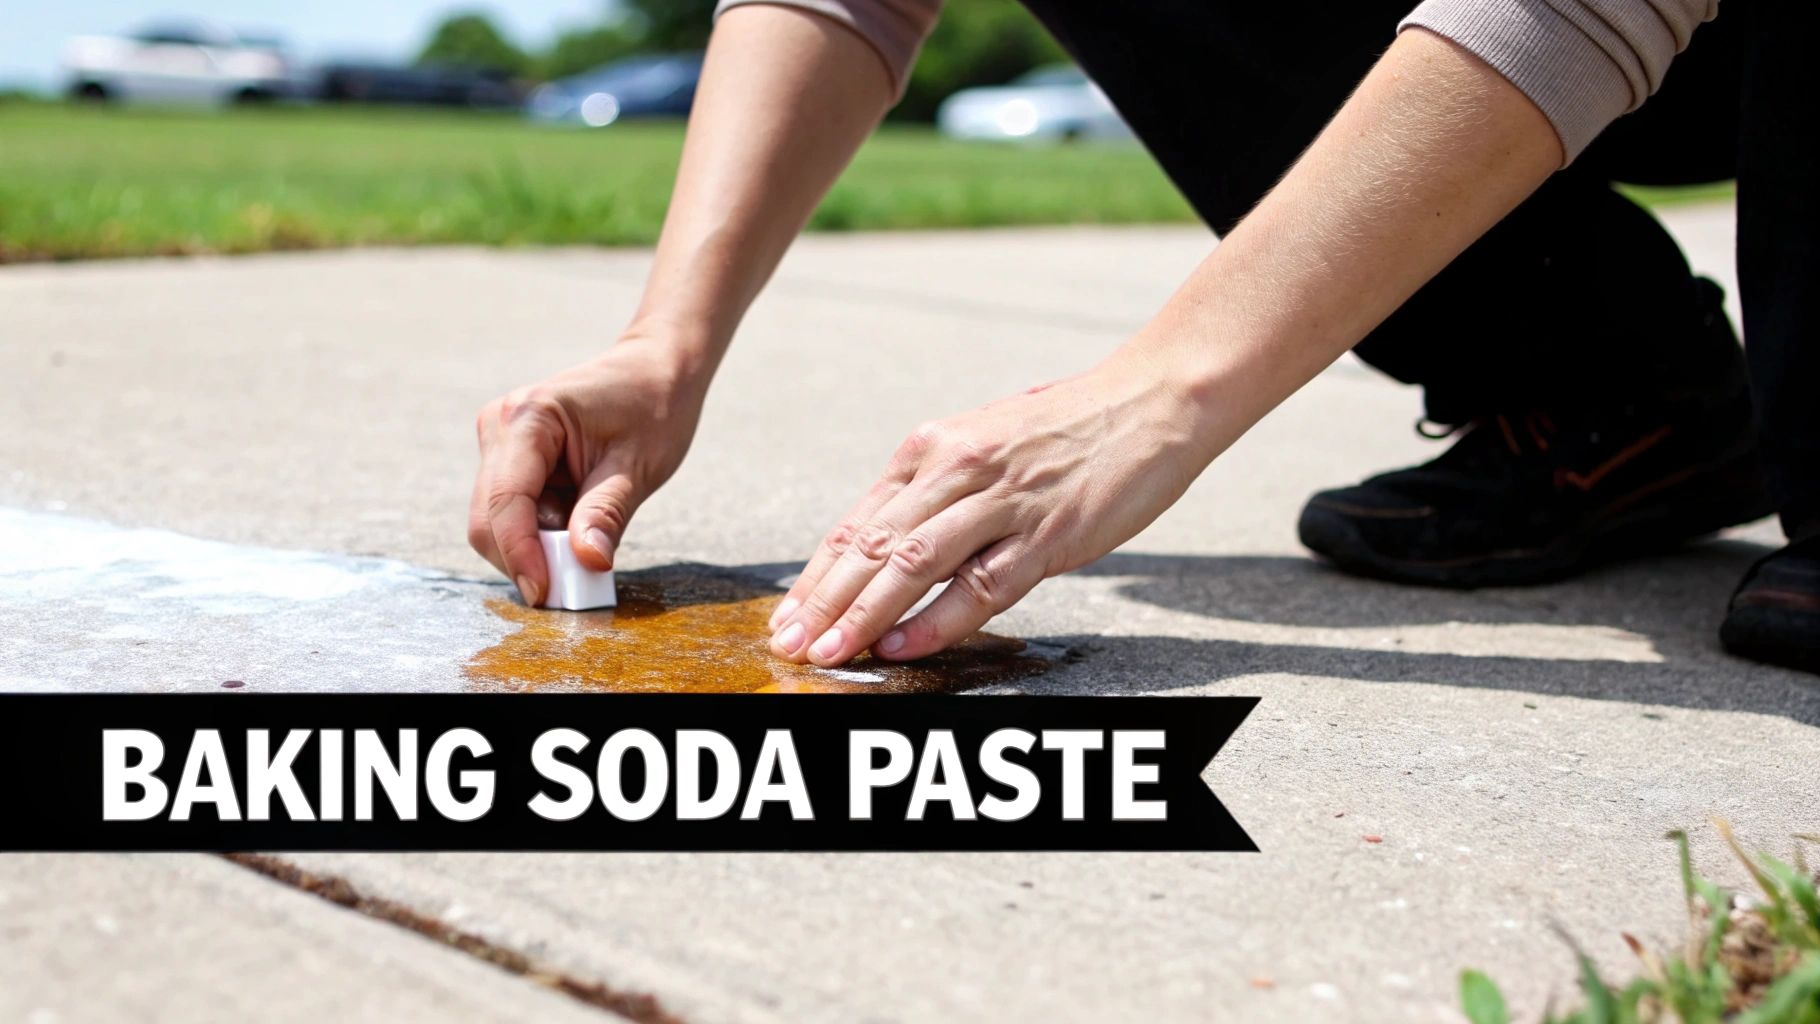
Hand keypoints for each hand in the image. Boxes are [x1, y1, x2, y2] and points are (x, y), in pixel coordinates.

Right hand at [469, 339, 704, 605]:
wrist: (655, 370)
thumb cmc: (653, 407)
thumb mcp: (639, 465)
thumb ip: (607, 514)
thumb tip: (587, 563)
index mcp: (530, 418)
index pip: (505, 502)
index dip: (520, 555)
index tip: (546, 594)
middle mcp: (502, 426)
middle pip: (489, 518)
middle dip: (526, 558)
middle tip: (575, 586)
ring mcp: (501, 442)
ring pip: (497, 521)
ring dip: (537, 546)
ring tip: (588, 539)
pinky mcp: (510, 458)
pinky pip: (514, 512)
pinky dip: (542, 533)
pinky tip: (578, 523)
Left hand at [767, 353, 1211, 664]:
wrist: (1154, 399)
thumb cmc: (1072, 426)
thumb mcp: (986, 442)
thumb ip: (938, 487)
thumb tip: (890, 537)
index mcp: (934, 448)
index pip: (858, 522)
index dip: (817, 575)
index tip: (788, 614)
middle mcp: (957, 469)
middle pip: (872, 546)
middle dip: (823, 602)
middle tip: (789, 644)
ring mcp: (1002, 502)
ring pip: (912, 564)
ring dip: (863, 614)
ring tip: (829, 653)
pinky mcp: (1049, 534)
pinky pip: (980, 585)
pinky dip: (936, 619)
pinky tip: (902, 644)